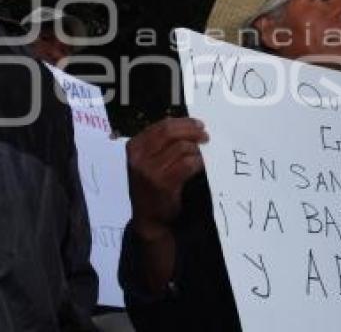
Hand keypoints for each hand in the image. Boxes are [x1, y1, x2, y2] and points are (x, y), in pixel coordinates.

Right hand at [126, 118, 208, 240]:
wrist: (148, 218)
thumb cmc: (150, 186)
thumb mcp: (146, 161)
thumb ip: (160, 143)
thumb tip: (186, 125)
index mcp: (134, 146)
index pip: (162, 126)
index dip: (183, 123)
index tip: (199, 124)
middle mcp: (139, 156)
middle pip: (170, 132)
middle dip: (192, 130)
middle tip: (205, 135)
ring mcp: (150, 170)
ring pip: (181, 147)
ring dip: (196, 150)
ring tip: (201, 155)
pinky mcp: (164, 183)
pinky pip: (187, 164)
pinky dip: (197, 162)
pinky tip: (200, 165)